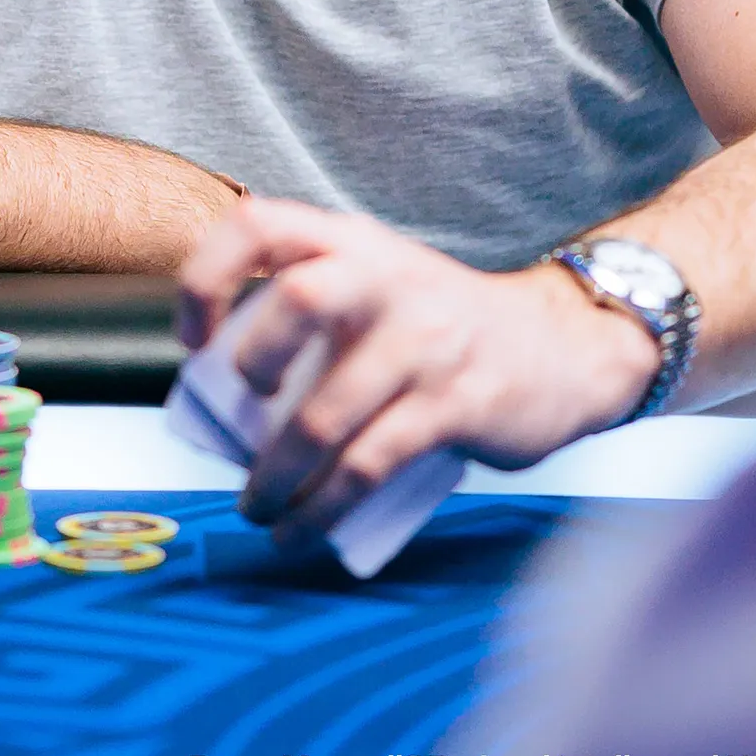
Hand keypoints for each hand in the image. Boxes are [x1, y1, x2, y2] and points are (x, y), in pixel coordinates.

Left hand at [177, 198, 659, 539]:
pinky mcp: (455, 403)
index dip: (208, 276)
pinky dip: (323, 509)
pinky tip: (302, 532)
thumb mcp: (381, 286)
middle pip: (299, 295)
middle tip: (238, 412)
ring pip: (328, 410)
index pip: (260, 223)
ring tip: (255, 508)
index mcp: (353, 242)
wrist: (563, 348)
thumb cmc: (442, 327)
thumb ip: (316, 308)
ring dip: (276, 474)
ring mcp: (425, 340)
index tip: (192, 340)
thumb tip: (218, 393)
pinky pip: (370, 464)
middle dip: (252, 359)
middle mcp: (388, 277)